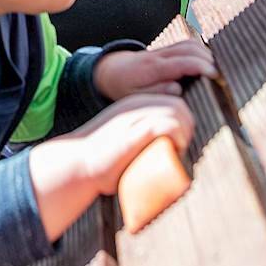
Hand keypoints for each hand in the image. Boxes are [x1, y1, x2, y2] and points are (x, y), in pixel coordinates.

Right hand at [69, 94, 195, 194]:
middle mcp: (135, 105)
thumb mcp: (123, 137)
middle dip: (188, 124)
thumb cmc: (101, 159)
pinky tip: (175, 149)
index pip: (171, 101)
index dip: (183, 120)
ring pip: (177, 111)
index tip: (181, 141)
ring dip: (186, 131)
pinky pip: (169, 125)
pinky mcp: (135, 131)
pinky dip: (179, 136)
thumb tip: (164, 150)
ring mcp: (134, 116)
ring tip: (179, 149)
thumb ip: (141, 135)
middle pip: (178, 104)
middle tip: (182, 146)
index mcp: (133, 104)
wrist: (77, 164)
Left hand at [93, 40, 215, 99]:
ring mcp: (163, 50)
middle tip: (223, 76)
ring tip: (219, 70)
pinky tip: (210, 62)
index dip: (201, 67)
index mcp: (152, 68)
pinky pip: (187, 44)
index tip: (216, 76)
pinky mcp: (167, 49)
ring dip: (207, 54)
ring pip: (190, 44)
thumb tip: (178, 88)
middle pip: (190, 49)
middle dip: (209, 60)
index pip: (182, 62)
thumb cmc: (124, 87)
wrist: (111, 70)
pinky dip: (201, 50)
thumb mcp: (135, 95)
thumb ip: (156, 92)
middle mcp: (159, 55)